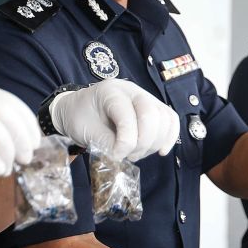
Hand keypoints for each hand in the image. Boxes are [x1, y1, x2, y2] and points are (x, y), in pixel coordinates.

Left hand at [50, 79, 178, 160]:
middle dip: (143, 142)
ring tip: (136, 154)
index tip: (116, 157)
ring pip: (164, 118)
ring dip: (154, 142)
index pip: (128, 117)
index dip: (125, 143)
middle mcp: (131, 90)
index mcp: (110, 91)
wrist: (76, 110)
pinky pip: (170, 119)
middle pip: (151, 114)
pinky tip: (160, 150)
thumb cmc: (79, 118)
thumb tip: (125, 156)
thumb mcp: (85, 132)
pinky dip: (169, 136)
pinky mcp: (153, 107)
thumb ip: (106, 143)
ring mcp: (145, 97)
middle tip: (128, 156)